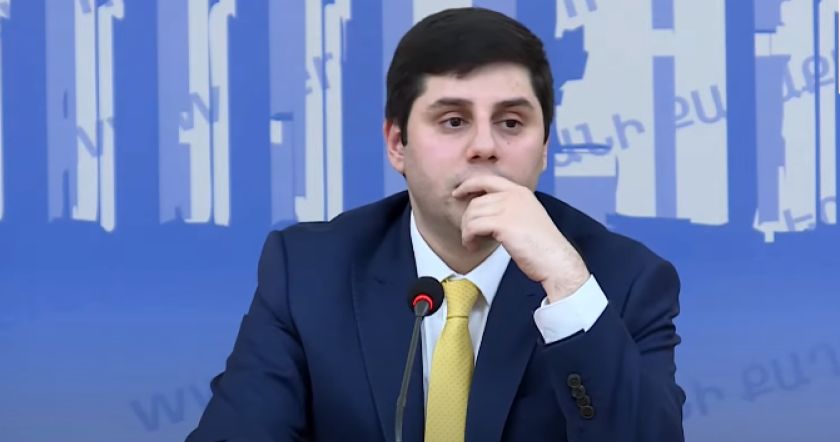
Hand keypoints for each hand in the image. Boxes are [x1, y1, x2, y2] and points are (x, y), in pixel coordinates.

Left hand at [453, 175, 589, 301]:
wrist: (555, 260)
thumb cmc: (542, 246)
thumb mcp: (527, 217)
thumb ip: (509, 209)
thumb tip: (484, 214)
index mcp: (520, 192)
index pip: (487, 180)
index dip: (469, 185)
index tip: (457, 193)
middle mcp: (514, 196)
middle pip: (476, 202)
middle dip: (467, 219)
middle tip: (470, 236)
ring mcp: (509, 208)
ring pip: (472, 214)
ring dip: (467, 231)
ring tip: (472, 243)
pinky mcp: (503, 224)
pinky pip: (473, 226)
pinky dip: (468, 237)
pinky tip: (472, 246)